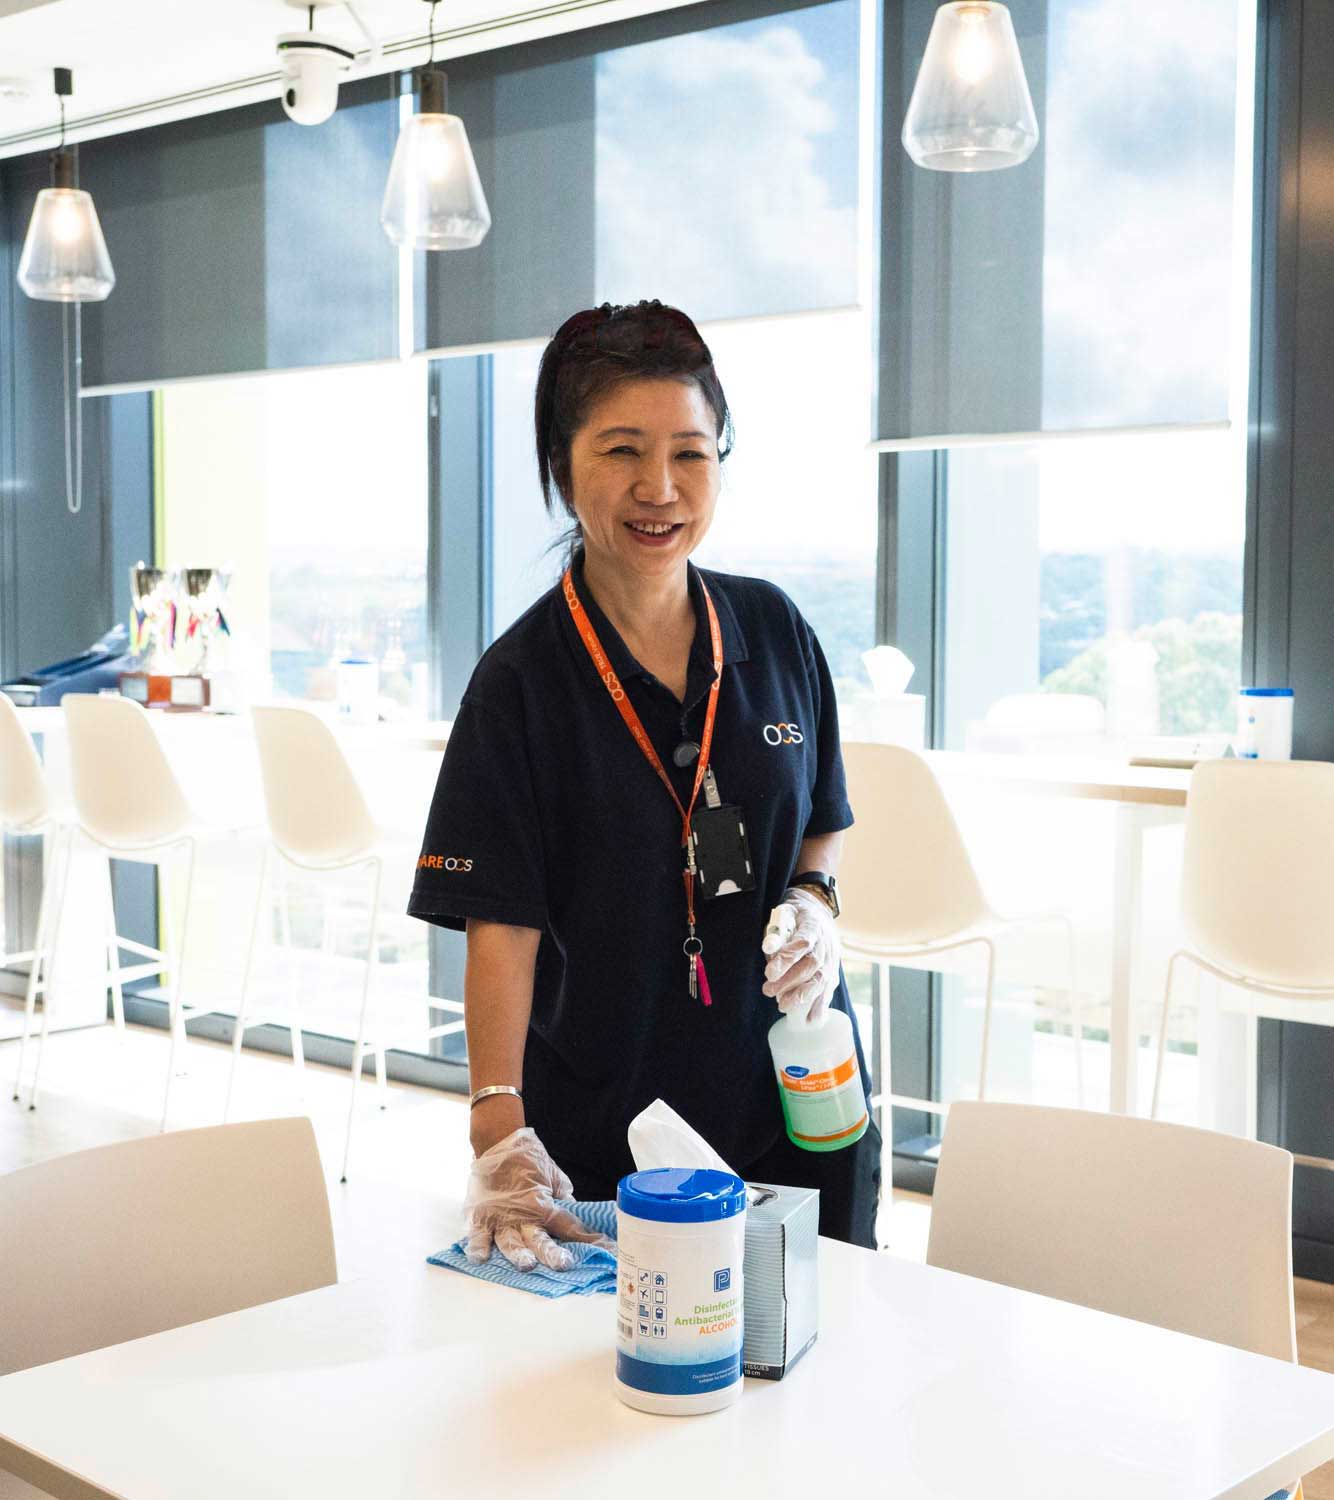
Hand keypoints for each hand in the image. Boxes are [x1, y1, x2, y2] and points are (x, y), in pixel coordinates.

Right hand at [463, 1126, 613, 1271]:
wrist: (498, 1140)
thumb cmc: (527, 1158)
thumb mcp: (551, 1174)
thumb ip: (562, 1194)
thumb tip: (575, 1209)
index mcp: (543, 1205)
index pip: (568, 1225)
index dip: (587, 1239)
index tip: (604, 1250)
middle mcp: (523, 1215)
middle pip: (539, 1238)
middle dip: (551, 1252)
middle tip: (564, 1264)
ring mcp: (500, 1217)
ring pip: (510, 1241)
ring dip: (518, 1253)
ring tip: (526, 1264)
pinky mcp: (481, 1215)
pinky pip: (478, 1233)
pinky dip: (478, 1245)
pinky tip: (479, 1258)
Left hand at [761, 886, 840, 1022]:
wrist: (819, 914)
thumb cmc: (796, 916)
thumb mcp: (784, 914)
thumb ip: (777, 931)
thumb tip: (768, 948)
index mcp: (814, 925)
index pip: (803, 942)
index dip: (788, 958)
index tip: (769, 972)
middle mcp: (827, 944)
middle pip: (812, 965)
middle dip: (790, 981)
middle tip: (768, 990)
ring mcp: (832, 959)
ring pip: (821, 979)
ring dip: (802, 996)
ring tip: (782, 1006)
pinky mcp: (833, 972)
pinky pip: (829, 990)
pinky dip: (820, 1006)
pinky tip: (810, 1020)